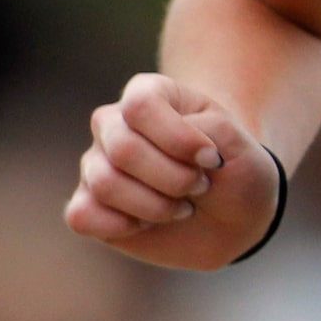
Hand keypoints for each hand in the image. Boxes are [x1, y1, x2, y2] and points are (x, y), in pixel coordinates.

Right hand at [67, 74, 278, 269]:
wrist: (236, 216)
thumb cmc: (235, 170)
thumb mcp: (237, 143)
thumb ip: (201, 131)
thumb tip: (150, 151)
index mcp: (149, 94)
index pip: (141, 106)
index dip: (179, 139)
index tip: (213, 160)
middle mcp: (113, 124)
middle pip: (124, 150)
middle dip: (174, 179)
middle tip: (201, 186)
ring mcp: (96, 165)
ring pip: (106, 184)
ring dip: (156, 206)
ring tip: (183, 207)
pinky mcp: (88, 206)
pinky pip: (83, 215)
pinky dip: (123, 227)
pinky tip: (149, 224)